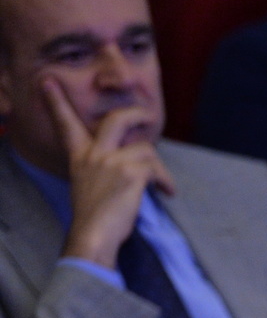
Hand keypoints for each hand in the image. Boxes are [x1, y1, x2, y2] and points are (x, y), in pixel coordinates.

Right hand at [46, 78, 173, 268]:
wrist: (94, 234)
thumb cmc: (95, 216)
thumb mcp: (89, 183)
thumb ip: (102, 166)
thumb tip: (132, 159)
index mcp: (79, 156)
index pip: (66, 124)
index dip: (57, 102)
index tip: (48, 82)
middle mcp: (93, 154)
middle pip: (116, 120)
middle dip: (135, 114)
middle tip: (147, 115)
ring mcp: (111, 161)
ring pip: (146, 149)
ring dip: (159, 167)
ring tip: (162, 184)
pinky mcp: (130, 173)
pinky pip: (156, 167)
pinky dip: (165, 180)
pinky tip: (167, 192)